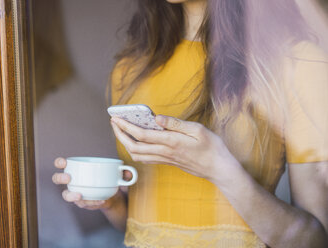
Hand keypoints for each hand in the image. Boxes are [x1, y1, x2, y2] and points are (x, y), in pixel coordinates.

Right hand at [52, 157, 126, 209]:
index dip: (59, 162)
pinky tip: (100, 201)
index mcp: (76, 168)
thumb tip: (128, 172)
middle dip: (60, 178)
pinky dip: (90, 202)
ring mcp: (75, 192)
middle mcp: (72, 180)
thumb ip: (124, 172)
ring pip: (66, 195)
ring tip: (80, 196)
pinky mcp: (81, 202)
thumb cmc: (109, 178)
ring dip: (71, 195)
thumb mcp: (117, 173)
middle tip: (69, 178)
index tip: (63, 162)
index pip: (62, 163)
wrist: (112, 195)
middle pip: (57, 179)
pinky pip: (82, 203)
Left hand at [110, 115, 238, 180]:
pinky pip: (146, 159)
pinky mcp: (168, 162)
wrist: (218, 168)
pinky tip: (136, 143)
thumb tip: (156, 118)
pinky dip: (136, 150)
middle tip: (114, 123)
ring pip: (138, 155)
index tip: (116, 118)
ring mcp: (165, 159)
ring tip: (122, 131)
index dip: (126, 126)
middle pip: (134, 146)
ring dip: (126, 143)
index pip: (141, 135)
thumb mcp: (197, 130)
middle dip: (120, 135)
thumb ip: (175, 124)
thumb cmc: (211, 147)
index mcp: (171, 142)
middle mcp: (165, 152)